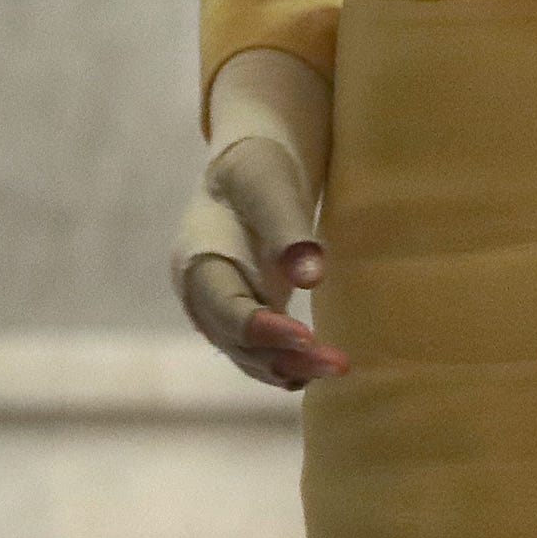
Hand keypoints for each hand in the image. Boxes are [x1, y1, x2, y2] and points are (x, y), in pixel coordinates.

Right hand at [173, 47, 349, 389]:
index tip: (308, 336)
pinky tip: (320, 367)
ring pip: (247, 355)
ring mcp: (220, 307)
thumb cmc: (258, 170)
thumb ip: (288, 229)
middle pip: (235, 340)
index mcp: (197, 258)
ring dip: (290, 366)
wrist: (248, 170)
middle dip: (284, 356)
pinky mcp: (243, 315)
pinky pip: (258, 353)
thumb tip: (311, 277)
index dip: (262, 328)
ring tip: (338, 366)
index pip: (226, 306)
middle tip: (338, 362)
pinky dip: (286, 365)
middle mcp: (201, 292)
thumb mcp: (271, 186)